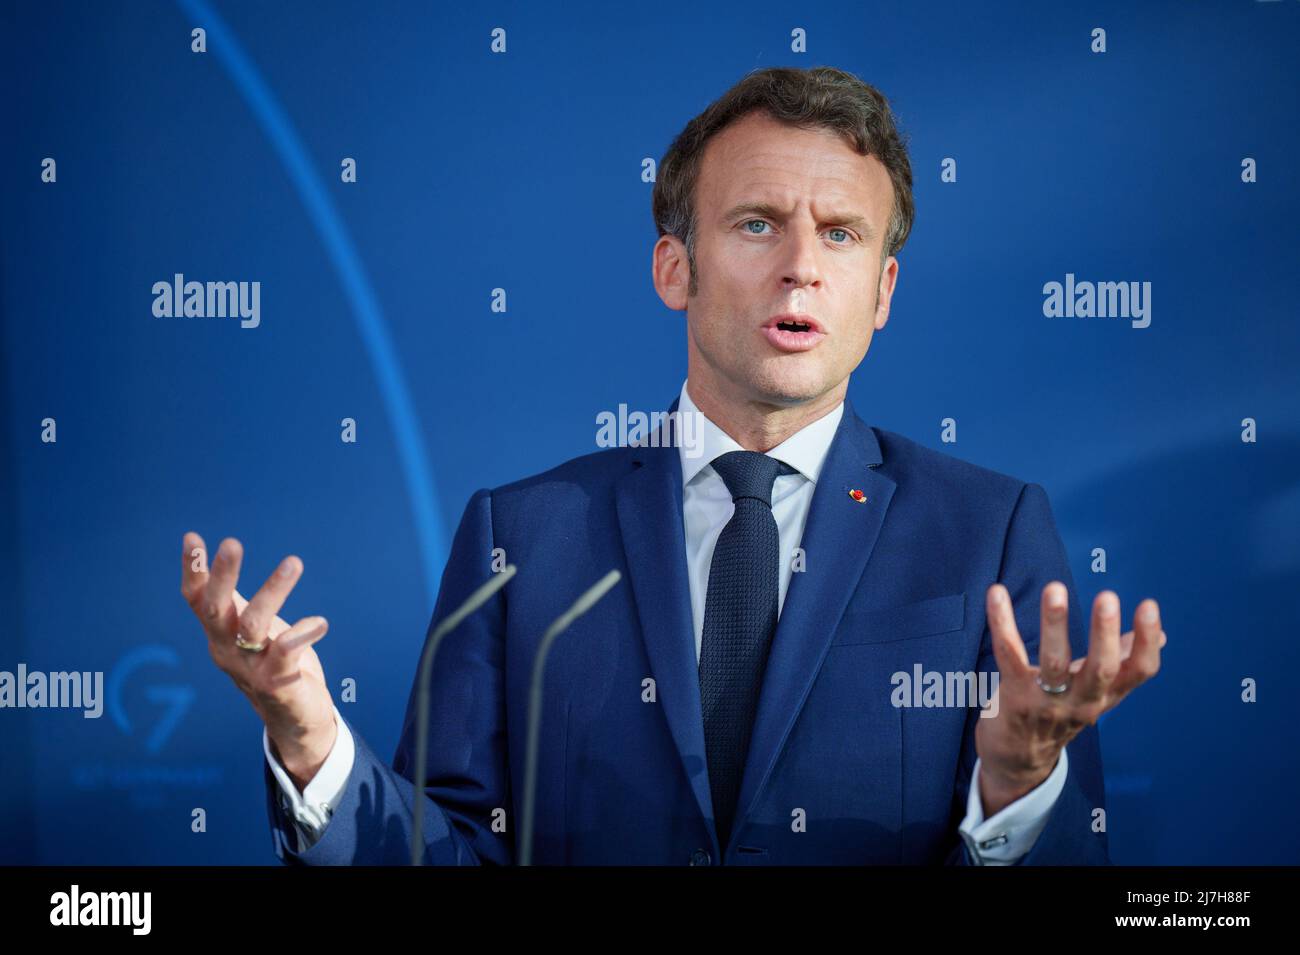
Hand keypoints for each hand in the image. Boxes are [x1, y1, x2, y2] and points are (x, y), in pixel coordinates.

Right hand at [180, 532, 335, 788]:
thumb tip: (218, 555)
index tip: (191, 537)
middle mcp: (228, 650)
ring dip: (273, 591)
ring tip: (294, 562)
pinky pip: (287, 652)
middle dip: (223, 576)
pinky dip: (302, 634)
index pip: (197, 599)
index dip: (192, 570)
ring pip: (255, 625)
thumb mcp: (251, 629)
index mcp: (220, 634)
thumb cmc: (273, 663)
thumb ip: (237, 600)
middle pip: (217, 610)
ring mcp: (250, 668)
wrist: (295, 719)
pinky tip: (319, 623)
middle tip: (231, 543)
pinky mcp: (277, 683)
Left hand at [974, 581, 1165, 814]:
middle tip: (1108, 597)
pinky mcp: (1014, 695)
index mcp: (1106, 695)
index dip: (1147, 641)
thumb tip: (1160, 636)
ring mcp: (1047, 701)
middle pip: (1100, 669)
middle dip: (1104, 632)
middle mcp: (1081, 702)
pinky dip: (1002, 622)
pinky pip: (1009, 654)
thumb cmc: (1060, 714)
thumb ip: (1122, 662)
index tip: (1149, 606)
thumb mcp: (1096, 693)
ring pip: (1054, 662)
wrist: (1018, 761)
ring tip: (1055, 590)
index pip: (1138, 672)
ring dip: (1054, 624)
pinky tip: (997, 593)